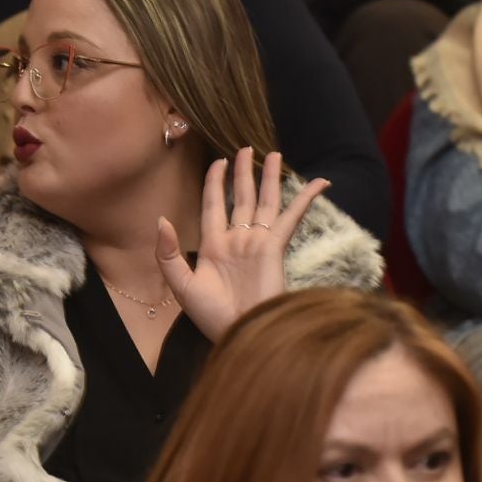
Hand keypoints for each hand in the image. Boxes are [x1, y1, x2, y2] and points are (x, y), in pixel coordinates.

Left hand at [157, 148, 328, 341]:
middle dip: (244, 174)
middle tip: (246, 148)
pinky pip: (291, 218)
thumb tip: (161, 220)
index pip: (214, 205)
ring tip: (275, 154)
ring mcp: (258, 243)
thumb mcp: (182, 286)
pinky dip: (305, 199)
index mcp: (213, 246)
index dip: (215, 183)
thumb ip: (170, 254)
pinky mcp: (276, 249)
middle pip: (242, 198)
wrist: (239, 333)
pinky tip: (319, 183)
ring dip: (271, 178)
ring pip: (266, 202)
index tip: (218, 162)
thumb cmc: (211, 317)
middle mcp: (237, 240)